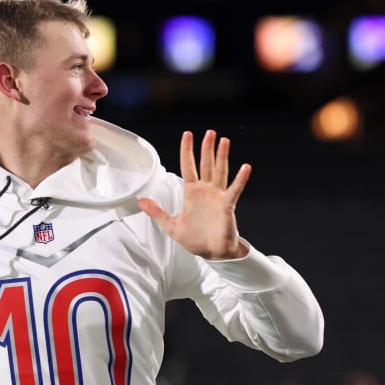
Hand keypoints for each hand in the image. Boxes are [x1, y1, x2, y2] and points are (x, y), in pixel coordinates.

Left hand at [138, 130, 252, 259]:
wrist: (211, 253)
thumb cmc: (194, 239)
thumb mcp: (171, 225)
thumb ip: (157, 212)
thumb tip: (140, 201)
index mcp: (191, 192)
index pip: (188, 166)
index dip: (187, 150)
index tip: (188, 135)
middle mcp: (205, 190)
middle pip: (206, 164)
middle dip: (207, 148)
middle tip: (209, 132)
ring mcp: (217, 196)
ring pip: (220, 171)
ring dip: (222, 156)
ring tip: (224, 140)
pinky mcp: (227, 205)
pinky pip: (234, 189)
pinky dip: (240, 179)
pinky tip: (245, 167)